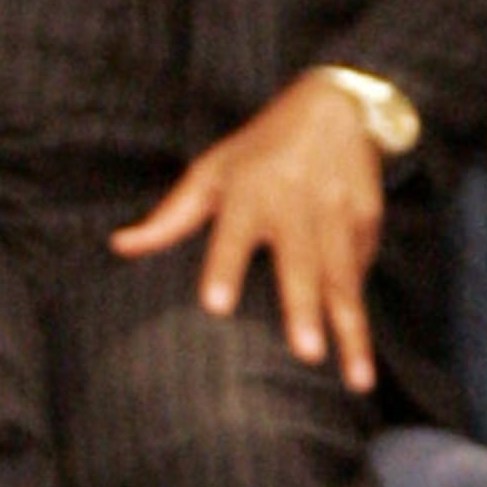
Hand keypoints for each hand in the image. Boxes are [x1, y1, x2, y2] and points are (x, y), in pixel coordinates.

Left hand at [111, 70, 387, 389]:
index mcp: (252, 191)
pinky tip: (358, 351)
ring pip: (344, 280)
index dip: (224, 267)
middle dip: (304, 309)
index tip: (215, 305)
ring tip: (357, 380)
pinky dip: (358, 308)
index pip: (233, 234)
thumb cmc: (259, 149)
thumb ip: (170, 216)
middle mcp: (297, 202)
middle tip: (305, 355)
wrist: (335, 107)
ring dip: (351, 331)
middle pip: (301, 264)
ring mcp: (338, 212)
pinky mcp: (367, 220)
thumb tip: (118, 246)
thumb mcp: (211, 172)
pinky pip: (360, 271)